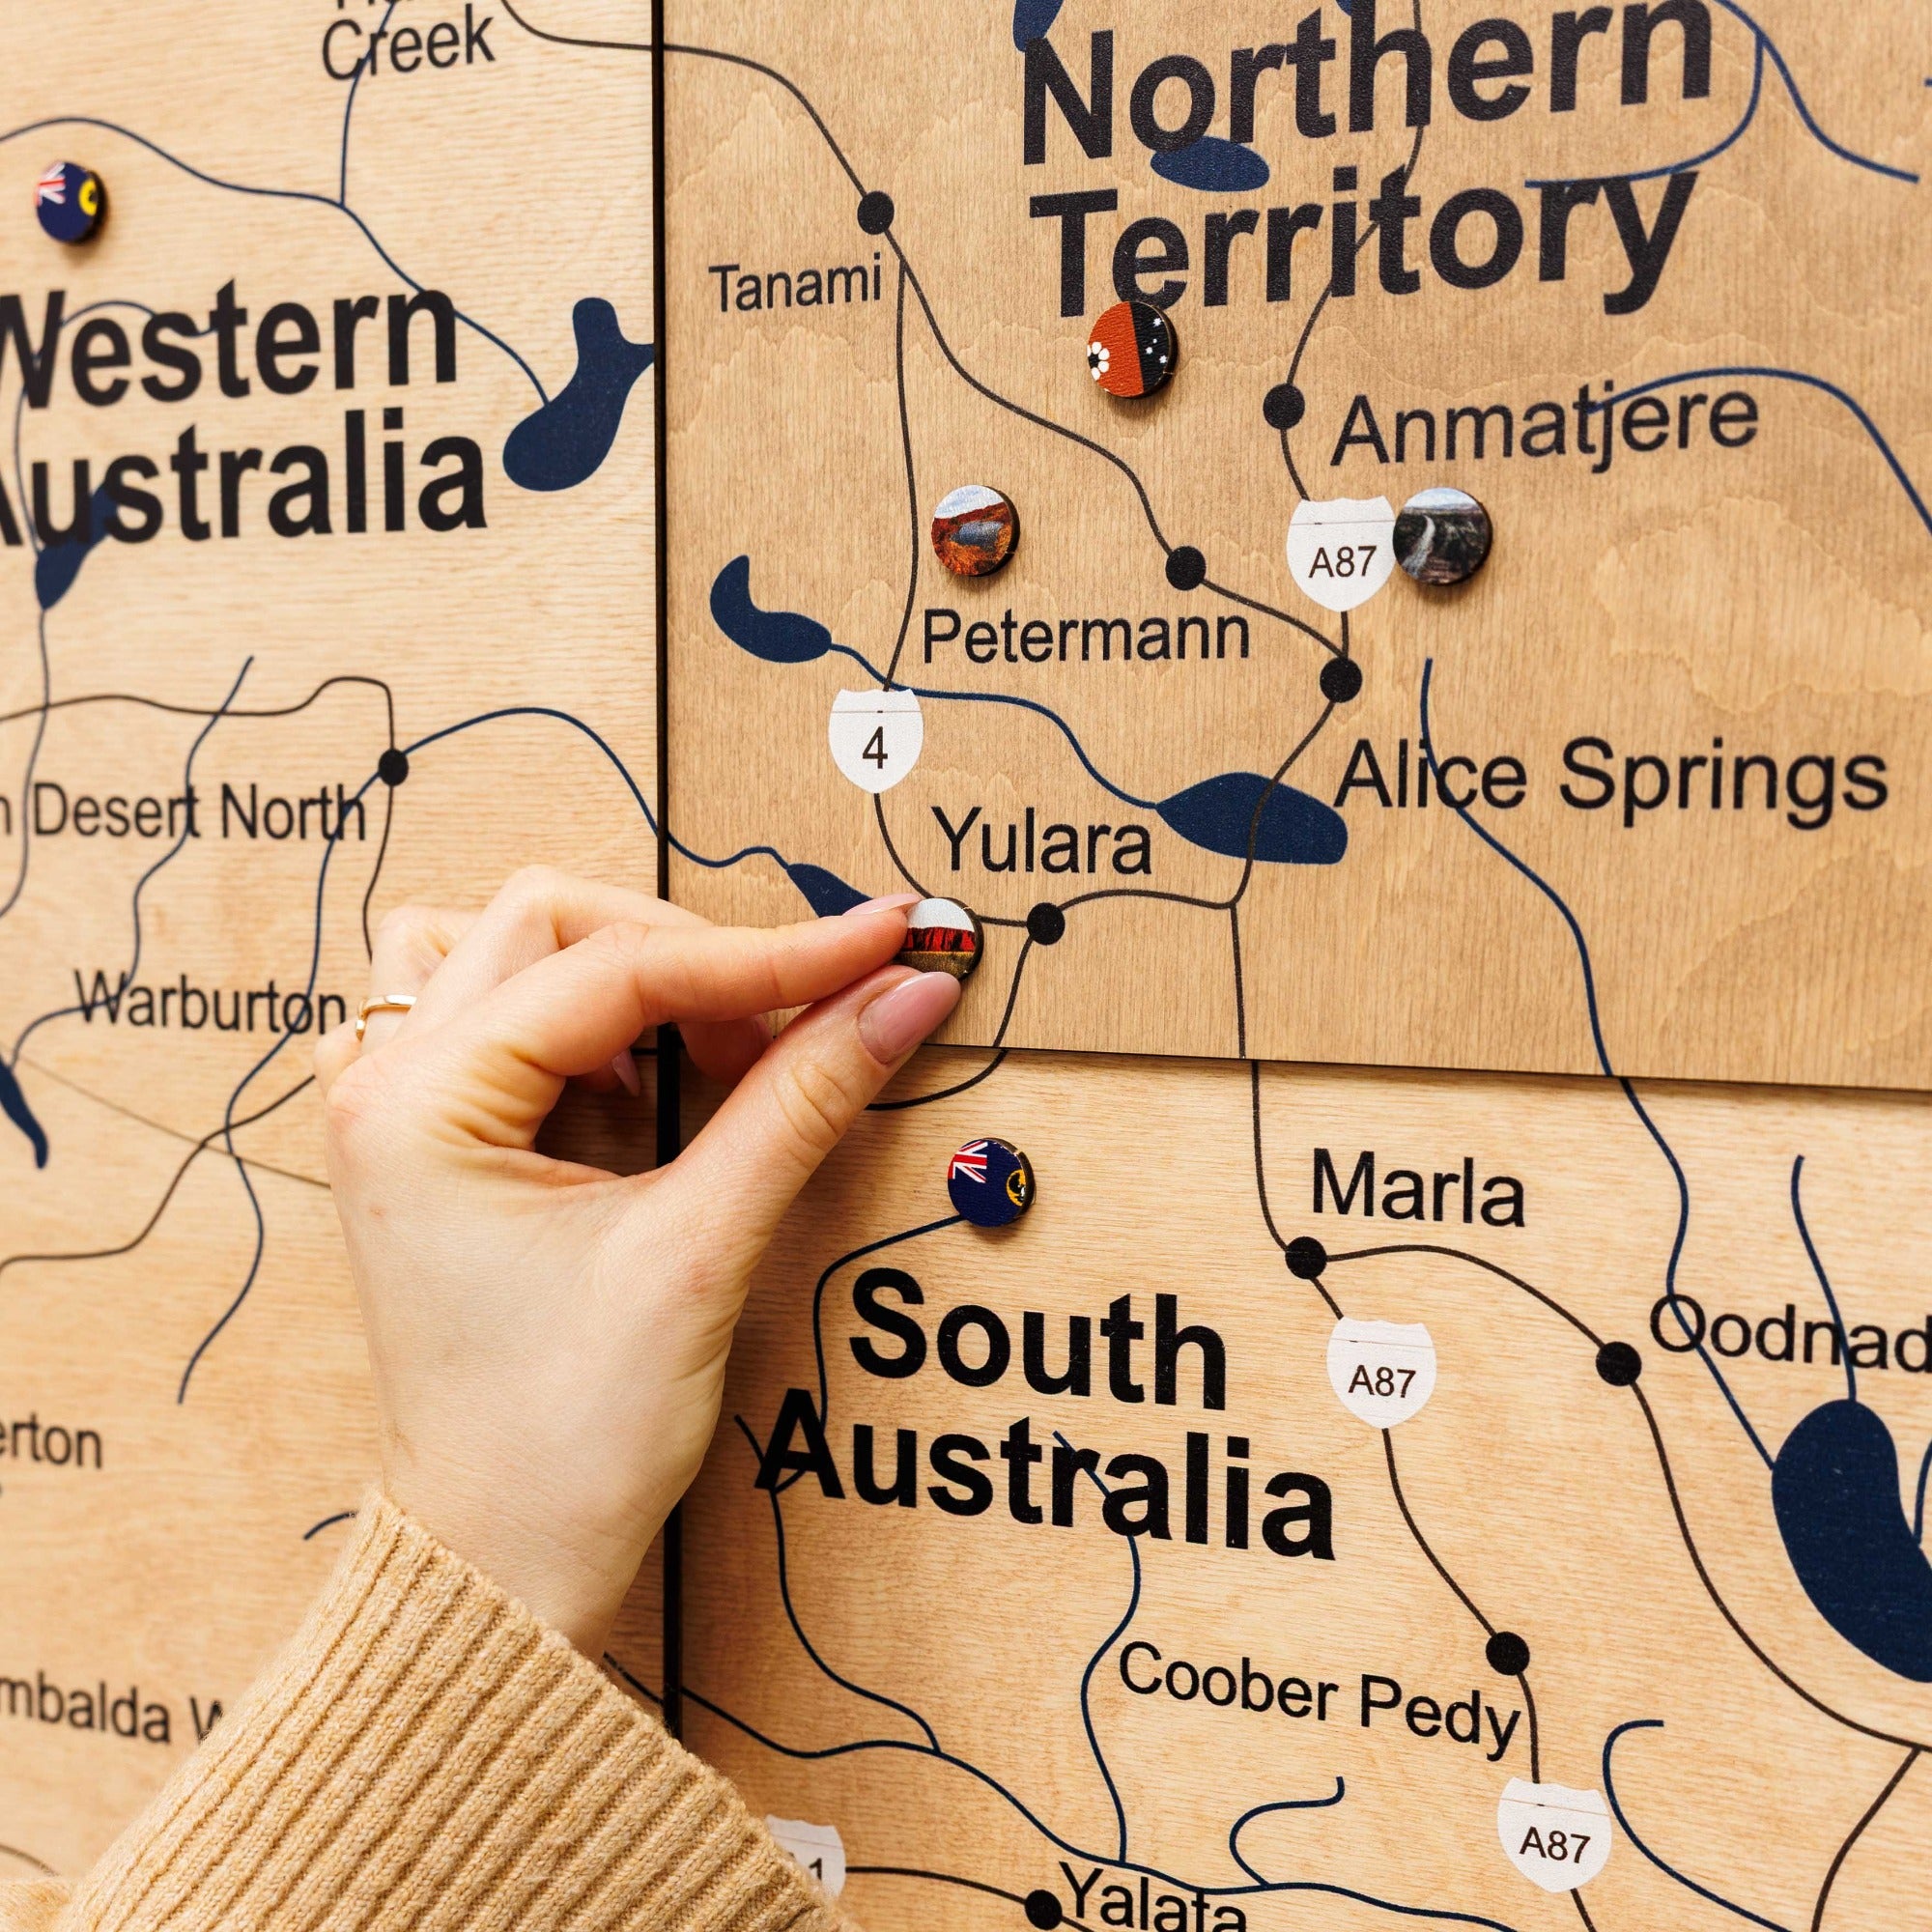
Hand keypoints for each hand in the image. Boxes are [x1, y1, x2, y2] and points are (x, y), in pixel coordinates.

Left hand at [313, 868, 956, 1655]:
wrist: (499, 1561)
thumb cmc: (568, 1438)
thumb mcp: (699, 1253)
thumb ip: (801, 1102)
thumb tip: (902, 995)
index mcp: (419, 1104)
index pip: (618, 969)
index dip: (770, 952)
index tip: (883, 943)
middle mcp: (385, 1082)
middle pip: (553, 922)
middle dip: (695, 957)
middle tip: (802, 1023)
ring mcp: (397, 1107)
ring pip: (514, 950)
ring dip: (627, 972)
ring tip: (712, 1052)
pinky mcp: (433, 1139)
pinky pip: (501, 1015)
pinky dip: (589, 1023)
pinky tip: (647, 1087)